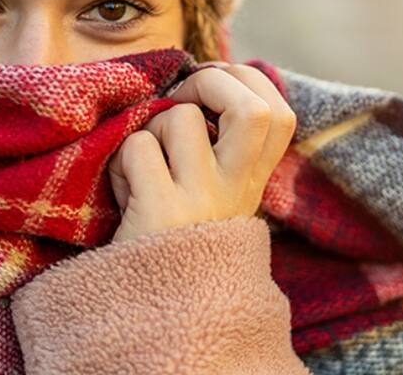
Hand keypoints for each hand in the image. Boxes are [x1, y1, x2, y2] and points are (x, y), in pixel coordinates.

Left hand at [107, 62, 296, 243]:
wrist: (155, 319)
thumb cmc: (168, 240)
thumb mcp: (209, 196)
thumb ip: (218, 150)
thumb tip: (206, 82)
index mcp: (252, 183)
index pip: (281, 113)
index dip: (248, 82)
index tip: (212, 88)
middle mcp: (237, 191)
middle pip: (254, 108)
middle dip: (210, 83)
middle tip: (181, 101)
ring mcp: (203, 201)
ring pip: (180, 117)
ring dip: (150, 128)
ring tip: (145, 166)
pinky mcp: (164, 211)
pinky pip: (138, 146)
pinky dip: (121, 160)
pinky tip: (125, 194)